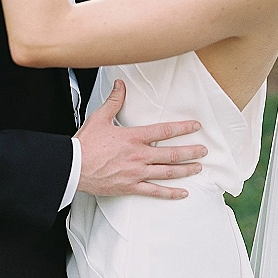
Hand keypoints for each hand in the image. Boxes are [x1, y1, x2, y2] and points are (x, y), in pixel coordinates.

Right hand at [76, 80, 207, 198]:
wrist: (73, 167)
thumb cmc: (85, 144)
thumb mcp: (100, 117)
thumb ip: (114, 100)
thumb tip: (120, 84)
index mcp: (134, 137)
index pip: (164, 131)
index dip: (182, 128)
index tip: (196, 127)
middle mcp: (139, 155)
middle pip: (171, 153)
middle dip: (190, 152)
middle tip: (204, 150)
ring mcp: (136, 173)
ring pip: (167, 172)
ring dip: (185, 170)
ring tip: (198, 168)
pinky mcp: (130, 187)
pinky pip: (154, 192)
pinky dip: (170, 192)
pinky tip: (182, 192)